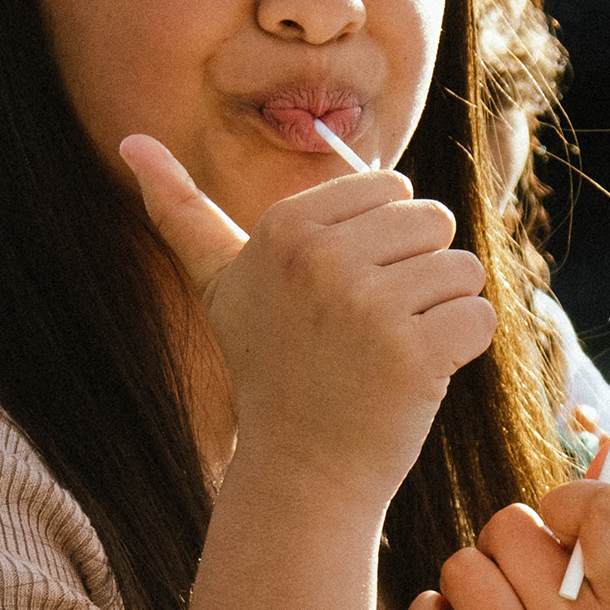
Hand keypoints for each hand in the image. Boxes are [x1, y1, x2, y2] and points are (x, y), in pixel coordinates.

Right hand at [124, 135, 494, 499]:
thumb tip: (130, 139)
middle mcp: (322, 258)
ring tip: (388, 351)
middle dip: (417, 272)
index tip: (341, 290)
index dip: (383, 241)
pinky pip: (480, 317)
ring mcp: (369, 306)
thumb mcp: (219, 283)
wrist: (301, 469)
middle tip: (369, 326)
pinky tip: (417, 375)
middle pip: (434, 221)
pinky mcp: (415, 352)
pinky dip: (463, 348)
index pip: (393, 187)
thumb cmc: (270, 366)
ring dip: (441, 312)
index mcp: (285, 226)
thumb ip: (181, 210)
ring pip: (463, 269)